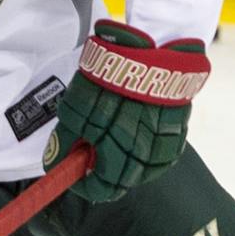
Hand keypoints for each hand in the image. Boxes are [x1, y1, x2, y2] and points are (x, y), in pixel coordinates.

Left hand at [43, 18, 210, 201]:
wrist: (156, 46)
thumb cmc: (110, 77)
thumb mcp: (75, 108)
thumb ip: (65, 141)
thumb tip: (54, 164)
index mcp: (116, 154)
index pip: (99, 189)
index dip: (83, 184)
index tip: (74, 174)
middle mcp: (144, 157)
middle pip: (121, 182)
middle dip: (102, 172)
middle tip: (89, 153)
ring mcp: (165, 146)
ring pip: (142, 170)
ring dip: (124, 162)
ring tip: (111, 138)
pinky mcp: (179, 132)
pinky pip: (160, 155)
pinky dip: (145, 152)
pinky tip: (135, 135)